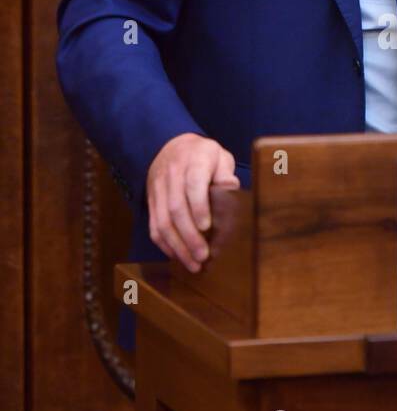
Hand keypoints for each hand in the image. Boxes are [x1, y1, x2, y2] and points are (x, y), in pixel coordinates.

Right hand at [146, 133, 239, 271]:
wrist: (172, 146)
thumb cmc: (203, 155)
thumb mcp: (220, 156)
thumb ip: (225, 172)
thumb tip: (231, 189)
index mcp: (193, 160)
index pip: (192, 183)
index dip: (198, 206)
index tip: (206, 227)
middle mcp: (171, 174)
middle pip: (175, 208)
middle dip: (189, 235)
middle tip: (203, 256)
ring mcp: (158, 189)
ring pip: (162, 220)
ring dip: (177, 246)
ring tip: (193, 264)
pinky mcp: (151, 201)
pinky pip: (153, 225)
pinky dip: (165, 244)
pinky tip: (178, 256)